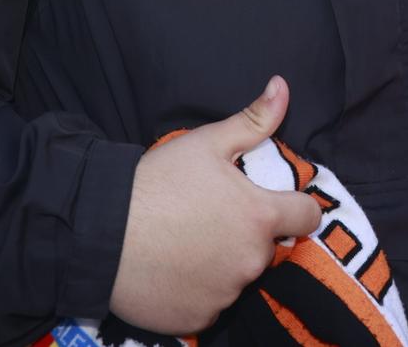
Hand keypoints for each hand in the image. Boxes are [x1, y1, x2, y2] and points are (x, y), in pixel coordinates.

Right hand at [109, 77, 320, 334]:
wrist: (100, 232)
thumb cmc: (156, 182)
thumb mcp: (205, 143)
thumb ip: (253, 120)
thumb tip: (282, 87)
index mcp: (259, 216)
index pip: (307, 215)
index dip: (296, 206)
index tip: (277, 203)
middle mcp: (251, 261)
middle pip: (266, 247)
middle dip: (246, 234)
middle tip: (209, 218)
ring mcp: (225, 294)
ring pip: (236, 277)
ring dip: (221, 264)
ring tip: (184, 243)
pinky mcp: (197, 319)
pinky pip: (209, 304)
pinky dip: (196, 291)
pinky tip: (171, 270)